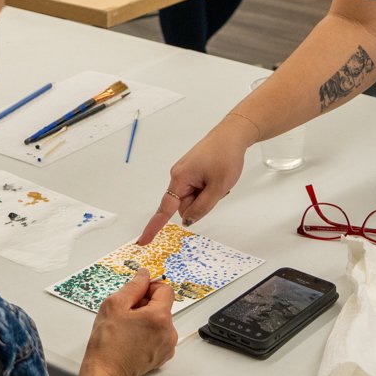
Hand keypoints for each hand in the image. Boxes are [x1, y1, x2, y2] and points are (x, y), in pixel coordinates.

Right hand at [81, 270, 177, 375]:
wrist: (105, 373)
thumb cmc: (107, 343)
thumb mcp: (114, 305)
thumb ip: (134, 286)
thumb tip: (144, 274)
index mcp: (159, 317)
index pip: (165, 289)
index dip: (150, 287)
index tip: (137, 292)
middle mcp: (169, 332)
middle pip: (163, 305)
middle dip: (146, 304)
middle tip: (126, 313)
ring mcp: (168, 345)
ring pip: (161, 320)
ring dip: (147, 319)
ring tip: (128, 328)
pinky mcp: (163, 355)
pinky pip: (160, 335)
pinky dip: (149, 333)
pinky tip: (133, 338)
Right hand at [138, 115, 254, 242]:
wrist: (232, 134)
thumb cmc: (225, 155)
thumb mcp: (218, 187)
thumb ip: (202, 207)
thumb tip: (187, 221)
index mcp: (180, 178)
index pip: (164, 209)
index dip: (154, 227)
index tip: (143, 241)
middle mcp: (178, 176)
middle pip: (184, 205)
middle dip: (200, 204)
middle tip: (217, 189)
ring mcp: (184, 173)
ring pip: (192, 198)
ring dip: (206, 196)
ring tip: (218, 180)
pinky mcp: (191, 171)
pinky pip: (196, 189)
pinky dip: (207, 189)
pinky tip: (216, 177)